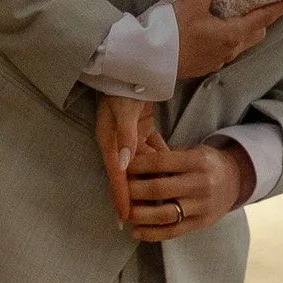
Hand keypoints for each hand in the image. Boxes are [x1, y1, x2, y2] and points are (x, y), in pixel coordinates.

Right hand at [96, 92, 161, 228]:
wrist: (129, 64)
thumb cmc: (121, 87)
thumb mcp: (123, 111)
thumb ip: (126, 136)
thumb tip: (123, 164)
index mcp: (109, 141)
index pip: (116, 175)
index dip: (121, 197)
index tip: (125, 218)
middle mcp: (118, 142)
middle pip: (129, 175)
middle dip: (139, 195)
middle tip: (150, 216)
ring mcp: (130, 136)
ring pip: (144, 165)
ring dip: (153, 180)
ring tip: (165, 200)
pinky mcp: (143, 129)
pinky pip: (153, 150)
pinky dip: (162, 160)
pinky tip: (173, 174)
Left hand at [120, 135, 256, 244]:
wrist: (236, 181)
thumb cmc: (205, 163)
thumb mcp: (192, 151)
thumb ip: (166, 156)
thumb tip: (132, 161)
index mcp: (197, 161)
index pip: (161, 162)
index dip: (137, 165)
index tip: (120, 167)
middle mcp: (201, 184)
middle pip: (159, 189)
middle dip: (133, 191)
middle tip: (116, 190)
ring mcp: (202, 206)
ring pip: (164, 215)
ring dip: (139, 215)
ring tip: (124, 213)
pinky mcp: (201, 224)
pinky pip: (173, 232)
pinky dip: (151, 234)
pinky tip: (136, 232)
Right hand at [172, 0, 282, 82]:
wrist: (150, 62)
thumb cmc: (174, 34)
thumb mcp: (191, 4)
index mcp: (233, 35)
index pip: (265, 18)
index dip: (282, 6)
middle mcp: (231, 50)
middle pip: (256, 33)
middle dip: (263, 18)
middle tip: (264, 1)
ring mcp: (218, 60)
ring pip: (241, 43)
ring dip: (245, 28)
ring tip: (238, 11)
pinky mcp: (206, 64)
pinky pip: (226, 48)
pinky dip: (229, 36)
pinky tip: (216, 27)